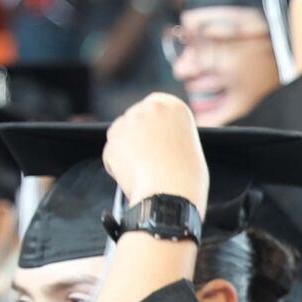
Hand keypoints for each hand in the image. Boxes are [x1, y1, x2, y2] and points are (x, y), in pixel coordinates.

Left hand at [102, 91, 208, 207]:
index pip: (157, 105)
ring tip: (146, 170)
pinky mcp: (111, 142)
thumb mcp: (189, 145)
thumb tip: (158, 140)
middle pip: (136, 118)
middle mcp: (148, 108)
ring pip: (122, 135)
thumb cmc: (187, 178)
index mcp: (173, 106)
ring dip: (128, 149)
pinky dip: (118, 166)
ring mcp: (127, 124)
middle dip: (139, 135)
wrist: (170, 196)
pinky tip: (135, 177)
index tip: (157, 136)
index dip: (155, 124)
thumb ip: (172, 133)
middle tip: (151, 157)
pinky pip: (112, 154)